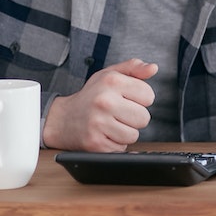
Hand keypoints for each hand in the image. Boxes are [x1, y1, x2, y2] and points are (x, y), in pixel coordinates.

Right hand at [41, 59, 157, 151]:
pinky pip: (121, 148)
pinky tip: (104, 133)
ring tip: (111, 124)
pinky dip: (115, 143)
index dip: (141, 99)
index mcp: (112, 81)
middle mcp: (105, 101)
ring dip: (125, 132)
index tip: (128, 99)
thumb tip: (153, 68)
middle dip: (134, 117)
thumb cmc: (91, 95)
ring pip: (133, 135)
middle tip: (118, 113)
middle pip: (144, 118)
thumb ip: (134, 68)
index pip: (148, 96)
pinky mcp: (95, 143)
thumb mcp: (110, 74)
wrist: (62, 119)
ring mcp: (99, 123)